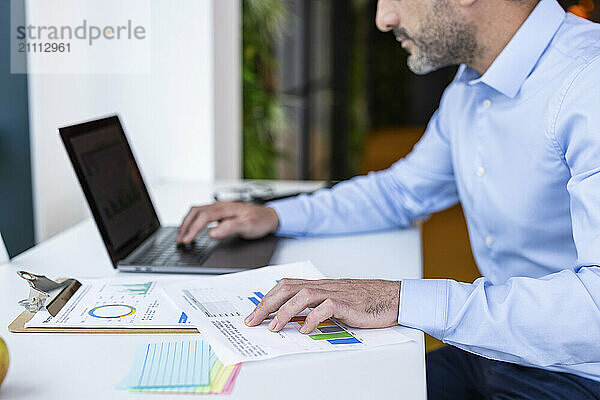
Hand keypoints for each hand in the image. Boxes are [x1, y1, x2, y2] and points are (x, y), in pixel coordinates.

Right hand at [176, 202, 279, 243]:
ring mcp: (220, 208)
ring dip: (187, 222)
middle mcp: (221, 206)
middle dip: (185, 225)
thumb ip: (230, 228)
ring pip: (197, 211)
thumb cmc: (260, 220)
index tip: (186, 240)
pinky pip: (202, 213)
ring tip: (182, 234)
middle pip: (196, 212)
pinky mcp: (221, 212)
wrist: (270, 216)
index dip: (193, 229)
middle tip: (179, 239)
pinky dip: (193, 220)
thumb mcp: (248, 226)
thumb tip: (212, 232)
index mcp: (225, 208)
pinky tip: (193, 227)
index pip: (203, 217)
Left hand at [244, 278, 400, 333]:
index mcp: (320, 285)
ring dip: (285, 311)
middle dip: (267, 305)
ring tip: (274, 327)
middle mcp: (324, 286)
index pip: (286, 285)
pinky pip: (326, 307)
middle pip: (288, 288)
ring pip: (303, 294)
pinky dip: (312, 318)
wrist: (394, 297)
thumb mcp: (336, 301)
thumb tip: (293, 318)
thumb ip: (316, 306)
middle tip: (253, 321)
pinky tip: (305, 329)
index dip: (267, 298)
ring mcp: (336, 293)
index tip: (254, 314)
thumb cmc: (367, 301)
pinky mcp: (348, 303)